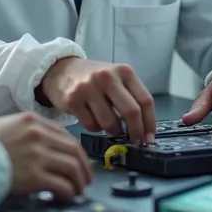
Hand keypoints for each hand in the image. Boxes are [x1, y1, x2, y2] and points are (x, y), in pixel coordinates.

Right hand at [0, 111, 92, 201]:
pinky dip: (68, 192)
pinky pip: (61, 185)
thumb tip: (45, 149)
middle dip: (82, 167)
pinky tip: (66, 196)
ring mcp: (37, 155)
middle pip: (73, 150)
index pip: (65, 135)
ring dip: (78, 181)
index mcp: (32, 121)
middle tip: (84, 178)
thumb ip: (28, 132)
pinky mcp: (34, 176)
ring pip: (72, 167)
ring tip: (77, 190)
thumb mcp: (6, 126)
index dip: (76, 151)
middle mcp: (38, 135)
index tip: (79, 160)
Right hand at [39, 57, 156, 144]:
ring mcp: (89, 88)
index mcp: (124, 71)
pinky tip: (94, 120)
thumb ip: (131, 97)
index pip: (145, 100)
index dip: (150, 123)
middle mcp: (107, 77)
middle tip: (135, 141)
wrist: (61, 70)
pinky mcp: (73, 100)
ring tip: (111, 127)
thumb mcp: (116, 78)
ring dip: (113, 131)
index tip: (150, 137)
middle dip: (135, 132)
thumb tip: (145, 128)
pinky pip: (92, 125)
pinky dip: (96, 128)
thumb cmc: (94, 78)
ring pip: (110, 123)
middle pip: (131, 112)